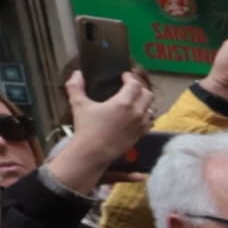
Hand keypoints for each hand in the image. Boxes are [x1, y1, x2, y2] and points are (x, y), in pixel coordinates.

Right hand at [48, 71, 158, 187]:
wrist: (93, 153)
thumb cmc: (86, 128)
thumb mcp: (78, 104)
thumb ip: (76, 87)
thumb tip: (77, 74)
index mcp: (123, 102)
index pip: (135, 84)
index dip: (130, 77)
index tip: (124, 76)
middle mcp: (136, 112)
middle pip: (147, 94)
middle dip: (140, 88)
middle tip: (131, 86)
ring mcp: (140, 124)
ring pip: (151, 108)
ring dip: (144, 102)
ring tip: (134, 100)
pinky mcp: (141, 135)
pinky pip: (149, 121)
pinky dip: (145, 115)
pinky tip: (136, 115)